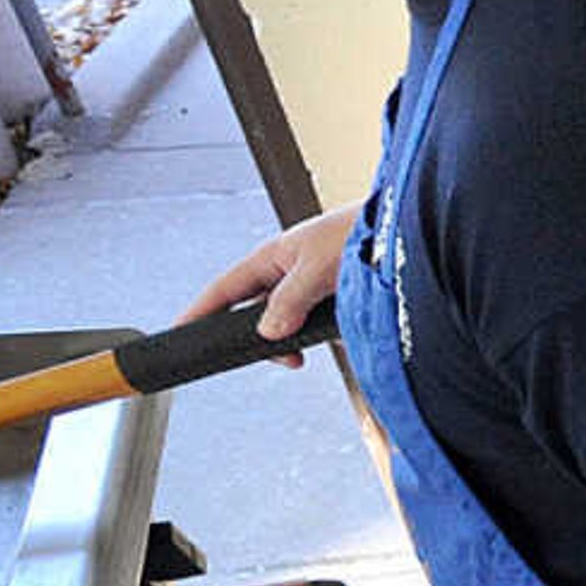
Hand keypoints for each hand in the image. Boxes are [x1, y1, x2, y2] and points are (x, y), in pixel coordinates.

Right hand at [179, 206, 354, 359]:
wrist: (407, 227)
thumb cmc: (362, 232)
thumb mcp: (318, 268)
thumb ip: (290, 301)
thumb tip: (267, 332)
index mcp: (273, 256)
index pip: (225, 288)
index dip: (201, 311)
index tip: (179, 332)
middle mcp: (288, 271)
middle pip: (256, 312)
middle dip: (263, 338)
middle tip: (284, 358)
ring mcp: (311, 285)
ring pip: (287, 322)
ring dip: (296, 340)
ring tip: (311, 350)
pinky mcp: (336, 298)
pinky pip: (317, 324)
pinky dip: (321, 335)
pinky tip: (338, 336)